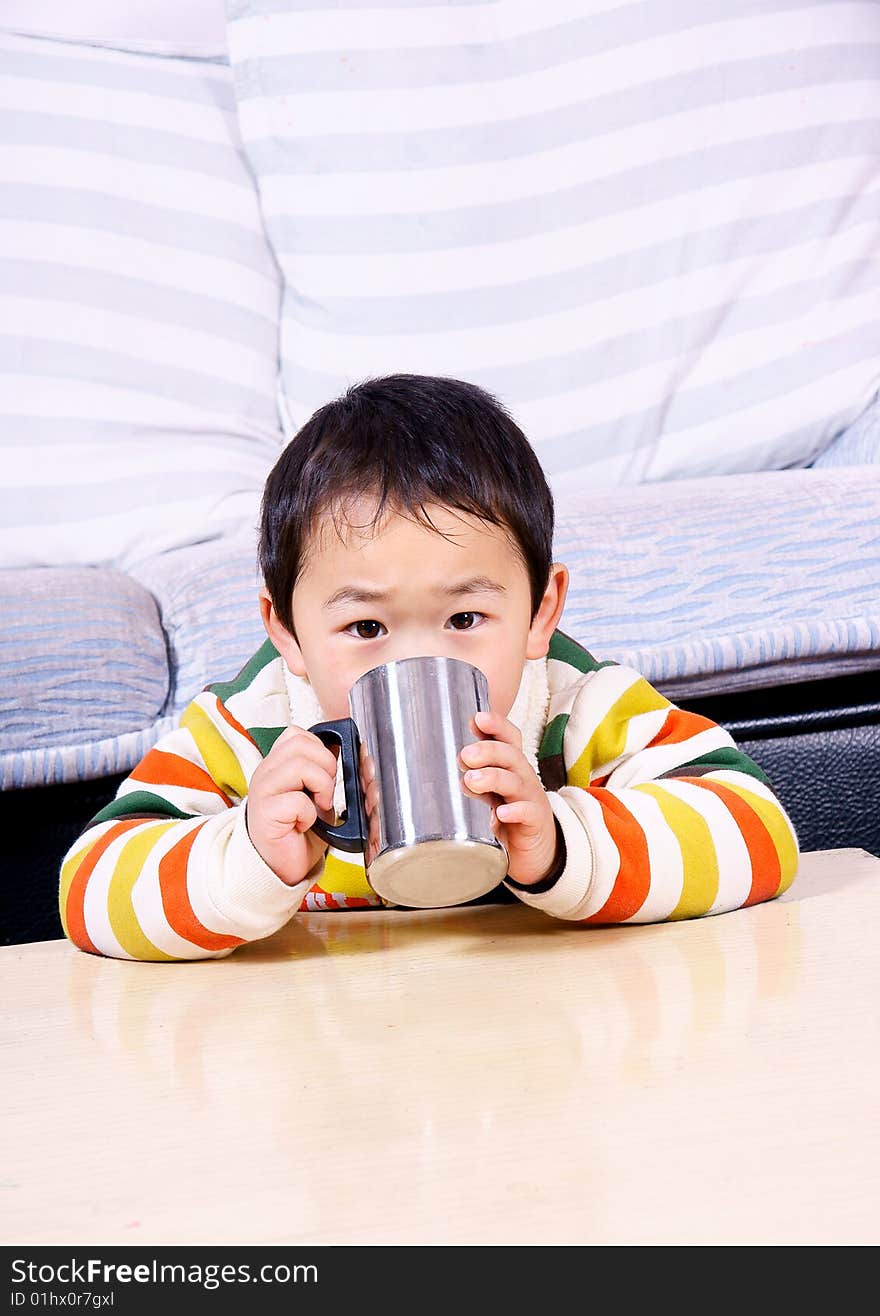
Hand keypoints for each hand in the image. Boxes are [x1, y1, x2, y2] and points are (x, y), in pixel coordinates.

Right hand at [245, 725, 337, 884]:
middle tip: (325, 792)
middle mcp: (266, 773)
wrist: (281, 867)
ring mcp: (263, 791)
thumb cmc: (298, 833)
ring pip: (299, 765)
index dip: (320, 749)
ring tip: (318, 807)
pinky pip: (297, 801)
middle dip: (326, 765)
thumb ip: (323, 772)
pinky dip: (309, 814)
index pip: (297, 734)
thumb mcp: (316, 795)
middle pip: (300, 743)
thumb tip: (341, 750)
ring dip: (321, 787)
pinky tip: (303, 824)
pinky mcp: (265, 813)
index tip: (327, 774)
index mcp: (277, 765)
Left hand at [459, 710, 559, 885]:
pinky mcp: (535, 821)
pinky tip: (500, 814)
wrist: (537, 849)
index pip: (509, 739)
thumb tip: (455, 760)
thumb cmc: (510, 814)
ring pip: (515, 782)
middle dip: (488, 751)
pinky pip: (528, 813)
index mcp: (511, 766)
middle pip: (510, 755)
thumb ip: (476, 775)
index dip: (496, 726)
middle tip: (465, 755)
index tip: (477, 718)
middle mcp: (523, 777)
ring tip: (471, 781)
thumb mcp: (492, 792)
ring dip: (493, 778)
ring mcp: (531, 798)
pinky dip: (514, 811)